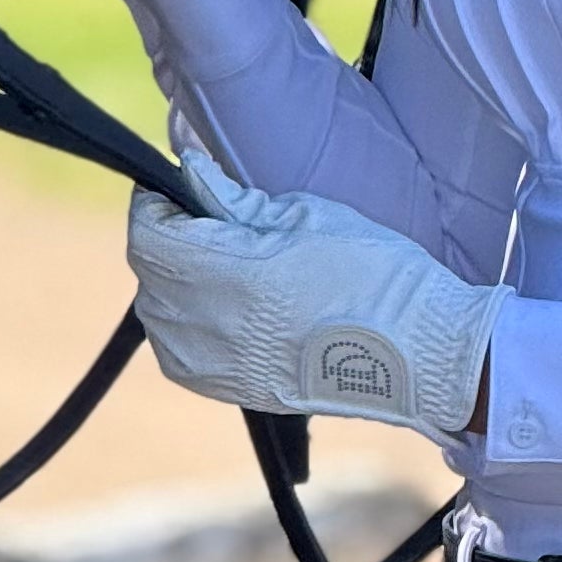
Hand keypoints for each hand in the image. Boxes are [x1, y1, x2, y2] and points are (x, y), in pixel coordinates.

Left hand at [127, 149, 507, 439]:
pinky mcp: (229, 390)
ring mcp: (215, 365)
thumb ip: (236, 199)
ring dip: (171, 281)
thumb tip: (190, 171)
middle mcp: (209, 325)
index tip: (175, 186)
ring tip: (216, 262)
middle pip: (147, 273)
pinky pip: (177, 350)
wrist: (414, 351)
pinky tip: (221, 306)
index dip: (153, 203)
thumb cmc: (371, 270)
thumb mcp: (307, 215)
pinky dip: (183, 321)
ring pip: (157, 315)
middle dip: (164, 237)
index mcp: (230, 272)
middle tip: (203, 216)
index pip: (148, 234)